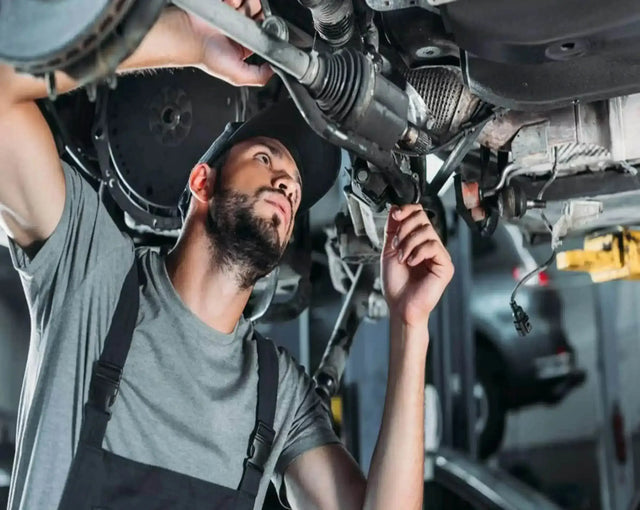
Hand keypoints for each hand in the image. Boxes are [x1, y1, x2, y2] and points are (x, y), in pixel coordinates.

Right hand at [185, 0, 273, 85]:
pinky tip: (228, 4)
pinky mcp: (224, 1)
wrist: (188, 37)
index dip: (268, 27)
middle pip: (259, 12)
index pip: (265, 32)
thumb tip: (274, 71)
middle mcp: (238, 28)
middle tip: (248, 18)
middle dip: (257, 12)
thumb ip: (258, 77)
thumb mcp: (237, 76)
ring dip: (246, 3)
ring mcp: (230, 12)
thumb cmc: (207, 56)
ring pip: (250, 1)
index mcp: (244, 45)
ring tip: (235, 10)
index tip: (265, 26)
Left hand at [381, 204, 453, 327]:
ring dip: (408, 242)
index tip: (395, 215)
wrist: (399, 305)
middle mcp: (430, 245)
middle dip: (404, 228)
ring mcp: (439, 254)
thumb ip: (392, 228)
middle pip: (423, 217)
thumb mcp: (389, 250)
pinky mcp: (445, 265)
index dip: (407, 210)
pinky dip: (418, 252)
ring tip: (402, 257)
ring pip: (427, 230)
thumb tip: (395, 207)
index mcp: (418, 240)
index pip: (418, 213)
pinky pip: (433, 246)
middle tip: (396, 245)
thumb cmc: (396, 283)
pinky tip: (411, 262)